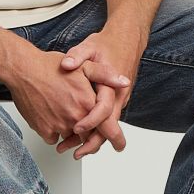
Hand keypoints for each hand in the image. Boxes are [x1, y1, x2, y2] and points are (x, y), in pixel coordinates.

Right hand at [5, 47, 121, 152]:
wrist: (23, 70)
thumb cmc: (49, 67)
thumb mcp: (84, 66)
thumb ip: (106, 75)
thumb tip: (124, 82)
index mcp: (87, 104)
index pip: (106, 129)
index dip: (115, 138)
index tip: (119, 145)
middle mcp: (75, 118)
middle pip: (88, 136)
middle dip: (88, 134)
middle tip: (83, 125)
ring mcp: (58, 125)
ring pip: (70, 137)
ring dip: (70, 131)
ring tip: (64, 113)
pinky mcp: (44, 129)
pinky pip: (53, 138)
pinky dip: (54, 132)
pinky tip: (52, 116)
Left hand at [56, 28, 143, 157]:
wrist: (126, 40)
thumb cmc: (108, 44)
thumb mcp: (90, 46)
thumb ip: (78, 55)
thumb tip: (66, 64)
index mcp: (111, 85)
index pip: (104, 109)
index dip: (90, 121)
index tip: (76, 129)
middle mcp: (117, 97)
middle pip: (108, 127)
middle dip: (93, 143)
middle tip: (76, 154)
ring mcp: (117, 101)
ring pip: (106, 127)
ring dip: (91, 140)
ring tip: (71, 150)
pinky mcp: (114, 102)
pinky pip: (105, 121)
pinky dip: (93, 131)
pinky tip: (77, 137)